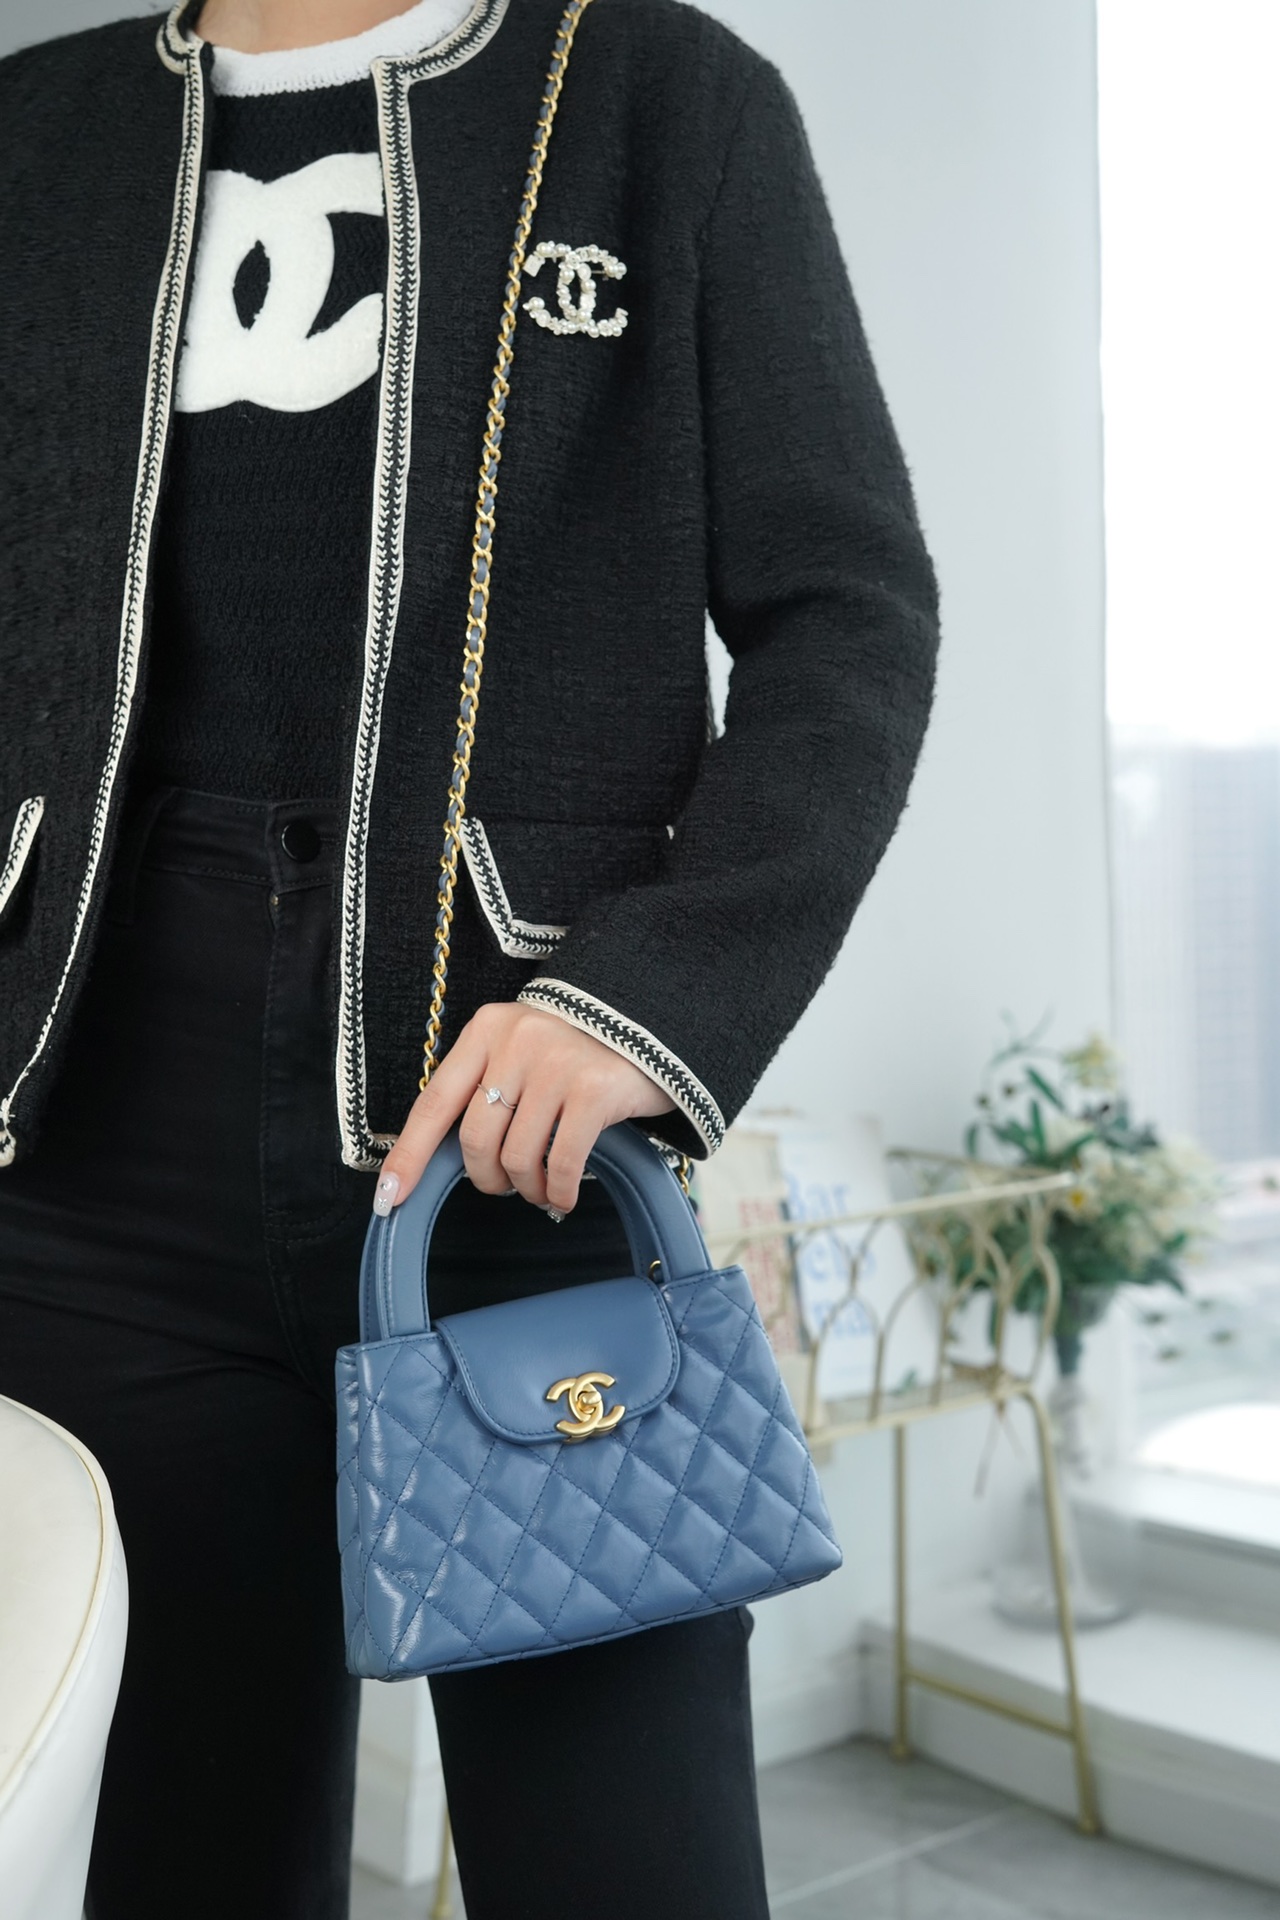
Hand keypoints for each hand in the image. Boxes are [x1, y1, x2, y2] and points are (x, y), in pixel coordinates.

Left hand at [373, 1002, 676, 1216]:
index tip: (388, 1199)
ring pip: (517, 1157)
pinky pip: (561, 1164)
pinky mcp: (593, 1089)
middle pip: (475, 1139)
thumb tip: (447, 1157)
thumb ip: (487, 1087)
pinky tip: (564, 1196)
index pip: (435, 1101)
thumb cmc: (578, 1048)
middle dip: (486, 1178)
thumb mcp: (522, 1049)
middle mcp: (516, 1041)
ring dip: (527, 1189)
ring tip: (542, 1190)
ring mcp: (556, 1064)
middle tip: (505, 1186)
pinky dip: (559, 1192)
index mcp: (486, 1030)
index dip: (408, 1155)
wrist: (654, 1021)